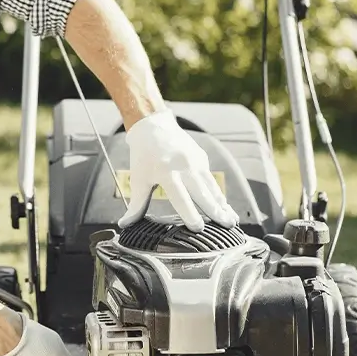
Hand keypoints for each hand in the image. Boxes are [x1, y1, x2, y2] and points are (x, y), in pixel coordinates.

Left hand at [117, 109, 239, 231]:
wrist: (153, 127)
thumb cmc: (143, 157)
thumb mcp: (138, 179)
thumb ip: (136, 205)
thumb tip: (125, 225)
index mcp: (166, 172)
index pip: (180, 197)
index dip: (189, 213)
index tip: (198, 228)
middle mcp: (184, 166)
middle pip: (203, 193)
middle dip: (215, 211)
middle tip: (228, 226)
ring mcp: (196, 162)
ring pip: (212, 187)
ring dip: (222, 205)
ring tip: (231, 220)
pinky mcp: (202, 159)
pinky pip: (211, 181)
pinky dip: (218, 195)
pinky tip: (225, 208)